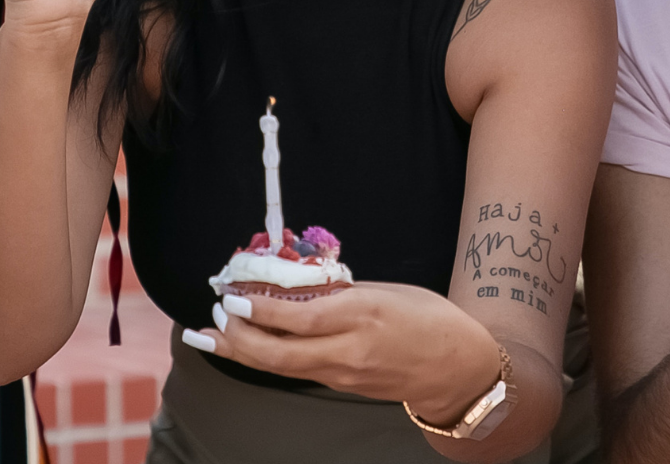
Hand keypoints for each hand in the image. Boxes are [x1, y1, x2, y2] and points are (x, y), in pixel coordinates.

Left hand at [184, 283, 500, 421]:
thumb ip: (339, 289)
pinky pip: (296, 371)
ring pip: (280, 368)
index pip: (299, 318)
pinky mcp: (343, 386)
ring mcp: (344, 374)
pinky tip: (247, 348)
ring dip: (242, 352)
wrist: (459, 368)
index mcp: (362, 315)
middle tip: (213, 315)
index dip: (260, 310)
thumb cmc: (429, 319)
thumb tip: (294, 282)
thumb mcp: (385, 290)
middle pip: (279, 355)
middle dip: (238, 338)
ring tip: (210, 335)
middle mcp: (349, 350)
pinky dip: (267, 358)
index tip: (232, 295)